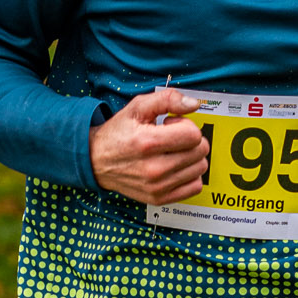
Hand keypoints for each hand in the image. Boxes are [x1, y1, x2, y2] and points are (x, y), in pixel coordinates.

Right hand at [89, 87, 209, 203]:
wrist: (96, 161)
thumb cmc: (118, 134)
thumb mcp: (138, 107)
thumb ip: (167, 99)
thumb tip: (193, 104)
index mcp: (148, 143)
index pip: (193, 135)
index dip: (186, 125)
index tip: (172, 125)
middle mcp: (153, 168)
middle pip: (200, 151)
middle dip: (191, 139)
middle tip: (172, 138)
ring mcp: (157, 186)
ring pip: (200, 168)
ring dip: (191, 157)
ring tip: (172, 152)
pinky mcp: (159, 198)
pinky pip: (195, 187)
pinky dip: (191, 175)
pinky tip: (176, 166)